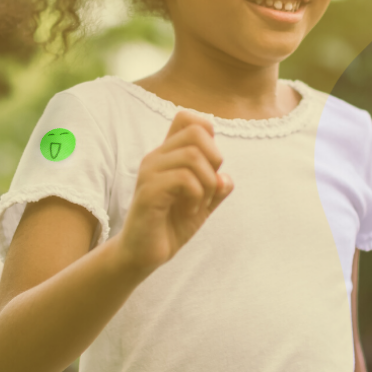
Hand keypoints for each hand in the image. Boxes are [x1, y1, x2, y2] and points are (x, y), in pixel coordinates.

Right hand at [118, 110, 232, 275]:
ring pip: (193, 156)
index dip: (208, 135)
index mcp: (168, 155)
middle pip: (196, 132)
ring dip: (207, 183)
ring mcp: (150, 172)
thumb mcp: (203, 203)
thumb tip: (226, 178)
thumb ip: (217, 187)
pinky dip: (197, 197)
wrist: (144, 254)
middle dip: (214, 160)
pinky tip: (189, 211)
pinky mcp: (149, 191)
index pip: (187, 118)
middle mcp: (156, 157)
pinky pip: (184, 179)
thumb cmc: (171, 225)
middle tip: (208, 187)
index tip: (209, 165)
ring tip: (199, 203)